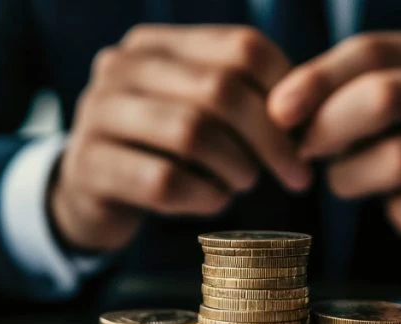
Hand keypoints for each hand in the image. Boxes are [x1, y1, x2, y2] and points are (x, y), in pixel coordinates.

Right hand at [53, 25, 311, 250]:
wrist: (90, 192)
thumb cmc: (164, 149)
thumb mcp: (201, 112)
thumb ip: (248, 101)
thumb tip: (311, 116)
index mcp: (157, 43)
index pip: (242, 48)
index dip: (287, 92)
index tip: (308, 134)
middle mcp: (121, 67)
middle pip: (221, 90)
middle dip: (271, 139)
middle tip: (296, 174)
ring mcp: (98, 114)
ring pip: (192, 134)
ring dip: (236, 167)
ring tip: (245, 183)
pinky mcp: (89, 166)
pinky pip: (165, 181)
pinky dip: (204, 197)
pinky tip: (213, 201)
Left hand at [268, 32, 400, 251]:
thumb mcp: (393, 106)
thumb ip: (347, 95)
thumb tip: (282, 111)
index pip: (375, 51)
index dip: (319, 79)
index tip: (278, 111)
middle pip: (388, 96)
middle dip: (331, 126)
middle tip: (304, 151)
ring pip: (400, 158)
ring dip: (354, 176)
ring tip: (345, 180)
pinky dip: (396, 214)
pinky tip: (398, 209)